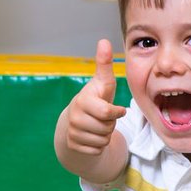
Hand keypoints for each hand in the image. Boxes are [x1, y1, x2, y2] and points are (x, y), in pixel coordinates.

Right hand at [63, 40, 126, 155]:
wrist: (76, 119)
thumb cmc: (95, 98)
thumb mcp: (102, 83)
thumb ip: (104, 64)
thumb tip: (104, 40)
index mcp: (83, 101)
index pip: (107, 113)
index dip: (116, 113)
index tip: (117, 109)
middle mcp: (75, 117)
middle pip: (107, 128)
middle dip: (110, 124)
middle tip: (104, 117)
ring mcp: (72, 132)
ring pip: (103, 140)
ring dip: (105, 135)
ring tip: (98, 124)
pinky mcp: (73, 145)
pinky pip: (97, 150)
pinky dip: (99, 145)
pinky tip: (93, 135)